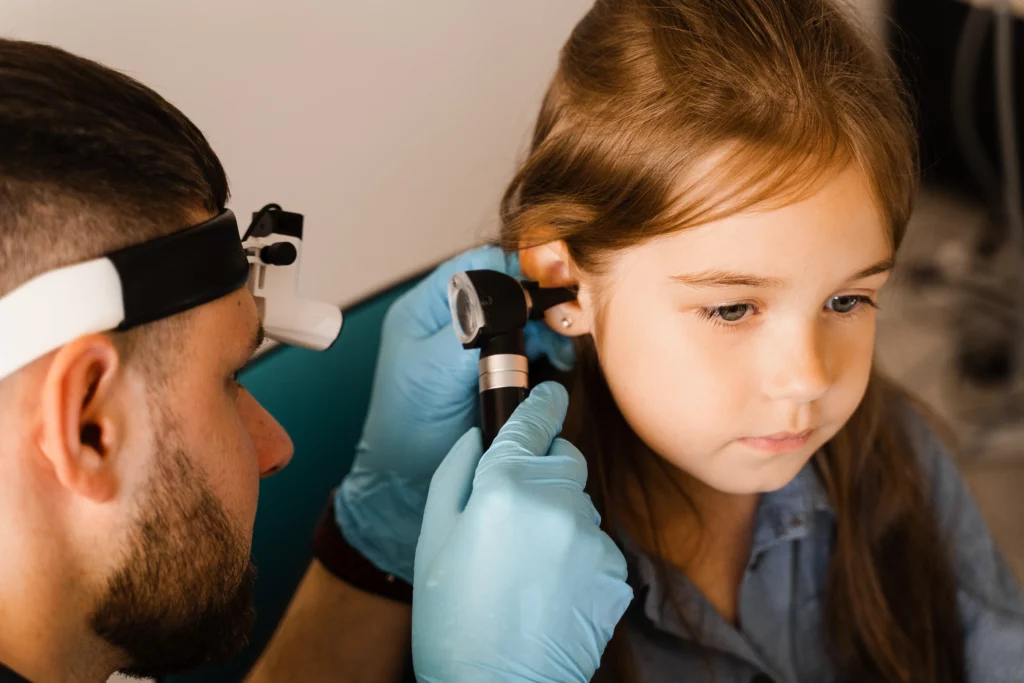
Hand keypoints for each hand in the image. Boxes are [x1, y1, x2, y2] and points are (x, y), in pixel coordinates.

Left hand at [335, 246, 574, 581]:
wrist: (408, 484)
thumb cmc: (406, 431)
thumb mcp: (432, 371)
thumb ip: (468, 329)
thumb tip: (508, 296)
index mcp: (424, 310)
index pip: (474, 266)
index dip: (509, 272)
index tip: (536, 295)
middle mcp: (450, 322)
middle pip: (505, 287)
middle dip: (535, 303)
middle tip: (559, 324)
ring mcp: (474, 348)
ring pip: (522, 317)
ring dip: (545, 329)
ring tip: (560, 350)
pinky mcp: (494, 372)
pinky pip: (528, 348)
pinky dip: (547, 352)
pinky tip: (558, 364)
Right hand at [412, 383, 632, 682]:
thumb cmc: (454, 619)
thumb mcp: (434, 538)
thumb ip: (456, 473)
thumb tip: (477, 437)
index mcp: (506, 485)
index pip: (535, 420)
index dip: (541, 402)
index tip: (548, 392)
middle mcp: (558, 502)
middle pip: (564, 457)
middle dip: (544, 467)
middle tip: (514, 507)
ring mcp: (592, 538)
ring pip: (580, 503)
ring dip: (559, 516)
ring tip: (525, 563)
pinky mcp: (615, 571)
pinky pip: (595, 544)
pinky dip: (576, 554)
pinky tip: (549, 587)